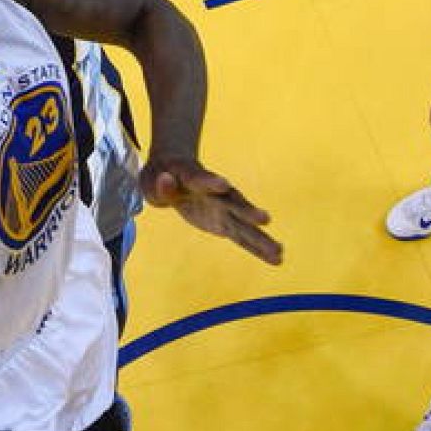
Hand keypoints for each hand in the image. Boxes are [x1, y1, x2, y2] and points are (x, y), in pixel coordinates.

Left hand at [139, 156, 281, 263]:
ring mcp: (223, 207)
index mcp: (192, 176)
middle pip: (232, 201)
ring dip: (260, 237)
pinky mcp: (226, 223)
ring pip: (243, 223)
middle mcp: (215, 191)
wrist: (174, 171)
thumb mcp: (151, 180)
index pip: (200, 179)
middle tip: (265, 219)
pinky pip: (243, 237)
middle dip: (247, 210)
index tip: (223, 184)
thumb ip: (160, 185)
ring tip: (280, 251)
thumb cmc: (161, 176)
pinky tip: (277, 259)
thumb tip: (165, 181)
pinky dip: (258, 248)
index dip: (211, 181)